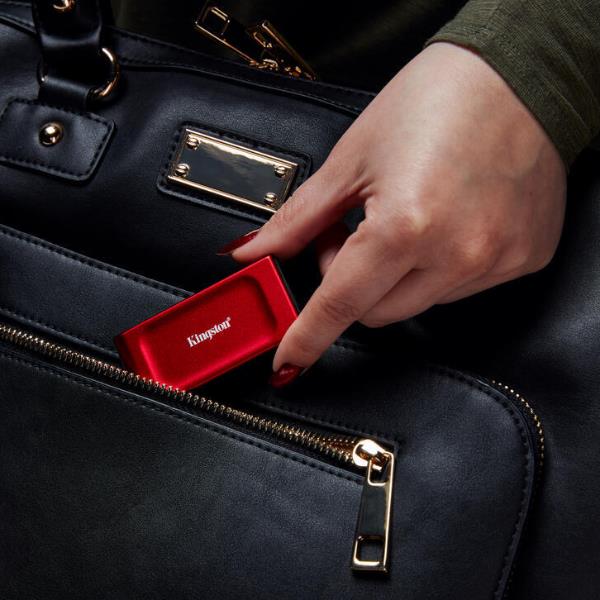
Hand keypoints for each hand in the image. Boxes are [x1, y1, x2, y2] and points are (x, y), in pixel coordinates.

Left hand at [223, 42, 566, 384]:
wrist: (519, 76)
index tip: (287, 363)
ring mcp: (495, 262)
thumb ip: (299, 218)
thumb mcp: (353, 158)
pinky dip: (436, 267)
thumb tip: (256, 251)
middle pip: (374, 313)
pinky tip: (442, 224)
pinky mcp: (522, 259)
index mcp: (406, 225)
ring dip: (392, 275)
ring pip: (415, 303)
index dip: (306, 337)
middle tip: (346, 235)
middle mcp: (457, 254)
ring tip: (400, 220)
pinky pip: (458, 287)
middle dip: (346, 284)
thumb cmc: (436, 100)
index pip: (339, 304)